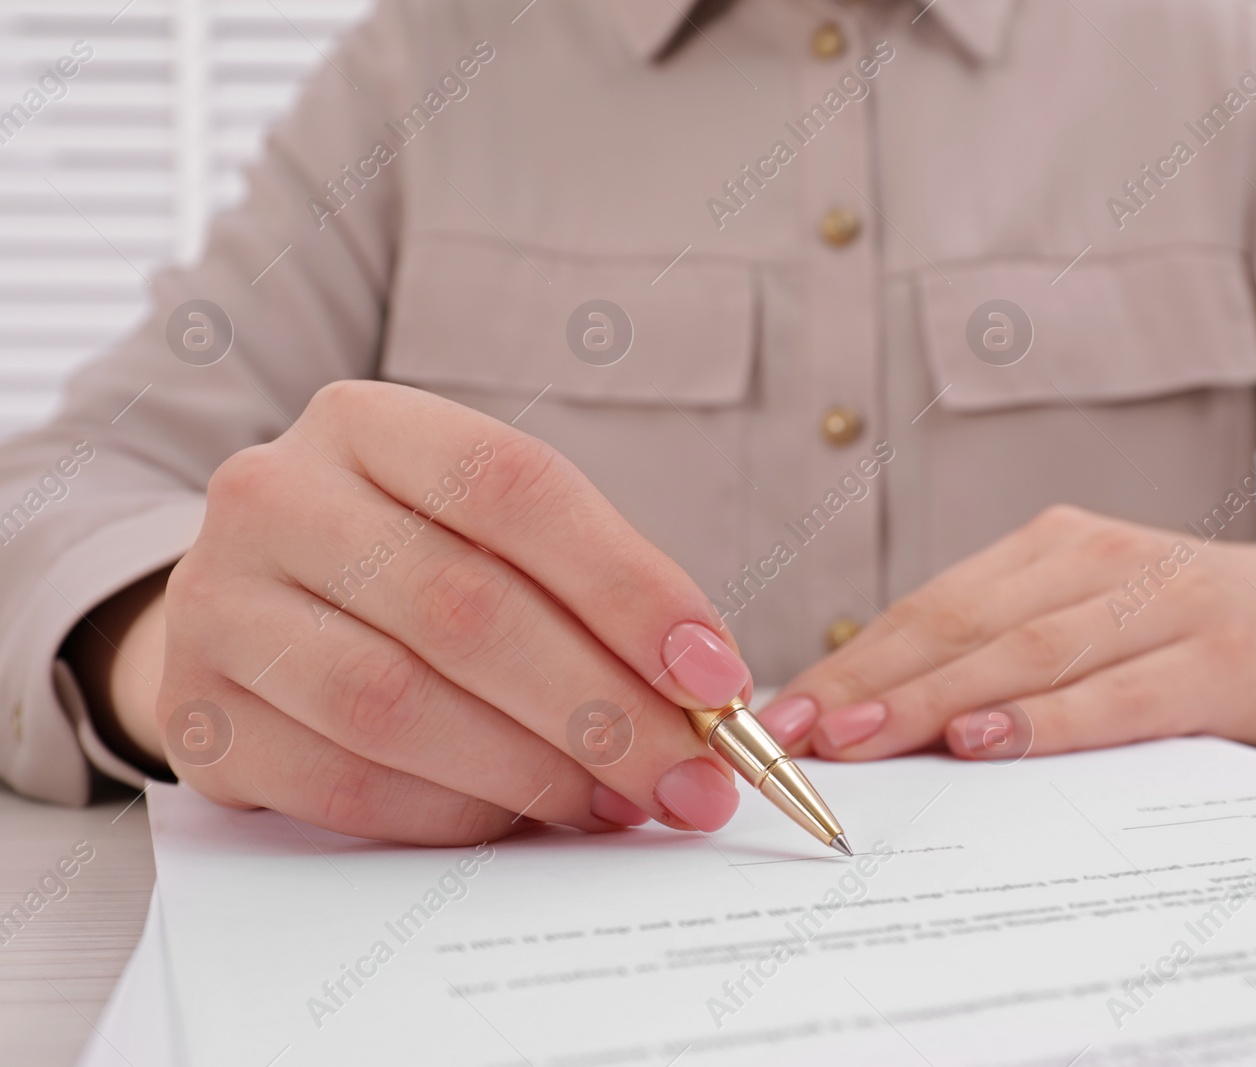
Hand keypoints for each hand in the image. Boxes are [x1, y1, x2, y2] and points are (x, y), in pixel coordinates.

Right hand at [90, 381, 753, 843]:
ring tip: (618, 801)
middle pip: (465, 608)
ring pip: (399, 704)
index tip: (715, 678)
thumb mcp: (493, 535)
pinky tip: (521, 817)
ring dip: (535, 772)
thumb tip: (706, 700)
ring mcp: (219, 603)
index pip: (516, 490)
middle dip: (603, 709)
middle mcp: (277, 495)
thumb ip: (592, 597)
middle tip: (690, 775)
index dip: (630, 589)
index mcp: (368, 424)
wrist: (257, 607)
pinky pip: (346, 784)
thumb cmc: (410, 564)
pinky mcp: (199, 713)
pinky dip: (456, 814)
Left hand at [757, 506, 1255, 761]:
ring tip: (864, 739)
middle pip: (962, 627)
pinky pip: (1116, 693)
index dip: (853, 660)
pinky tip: (985, 741)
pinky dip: (1044, 720)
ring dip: (934, 700)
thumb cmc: (1181, 626)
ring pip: (1025, 654)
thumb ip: (1000, 647)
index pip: (930, 607)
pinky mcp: (1217, 658)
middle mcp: (1096, 559)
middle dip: (871, 684)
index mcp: (1051, 546)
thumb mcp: (1088, 613)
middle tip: (799, 734)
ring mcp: (1160, 602)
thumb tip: (873, 709)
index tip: (784, 712)